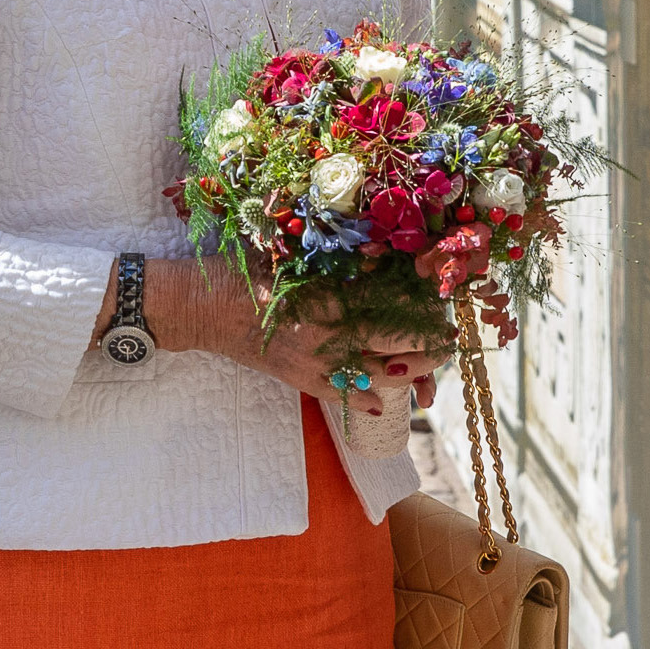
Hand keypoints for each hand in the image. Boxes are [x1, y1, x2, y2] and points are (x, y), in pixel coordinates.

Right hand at [127, 256, 449, 428]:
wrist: (202, 307)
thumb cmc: (246, 268)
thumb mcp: (295, 251)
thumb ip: (337, 252)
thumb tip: (382, 249)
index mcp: (333, 294)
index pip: (397, 305)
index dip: (428, 305)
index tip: (443, 300)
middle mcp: (331, 333)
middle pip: (399, 345)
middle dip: (430, 344)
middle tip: (447, 338)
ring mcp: (317, 361)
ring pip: (380, 375)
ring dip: (409, 373)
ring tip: (428, 366)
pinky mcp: (300, 379)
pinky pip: (342, 395)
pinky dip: (365, 399)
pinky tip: (382, 399)